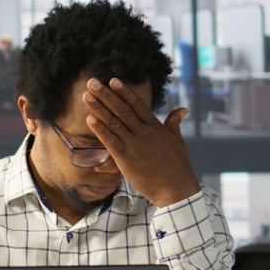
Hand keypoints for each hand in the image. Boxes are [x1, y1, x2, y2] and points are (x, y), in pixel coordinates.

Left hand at [83, 77, 200, 206]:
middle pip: (122, 110)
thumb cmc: (178, 166)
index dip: (124, 92)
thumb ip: (174, 123)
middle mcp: (144, 133)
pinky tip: (89, 119)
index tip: (113, 80)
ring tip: (86, 96)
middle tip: (92, 82)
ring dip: (98, 109)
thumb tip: (183, 109)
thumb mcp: (177, 140)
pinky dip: (100, 130)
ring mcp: (134, 145)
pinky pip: (110, 141)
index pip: (138, 105)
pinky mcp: (126, 159)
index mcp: (155, 127)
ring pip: (114, 123)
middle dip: (106, 95)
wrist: (176, 189)